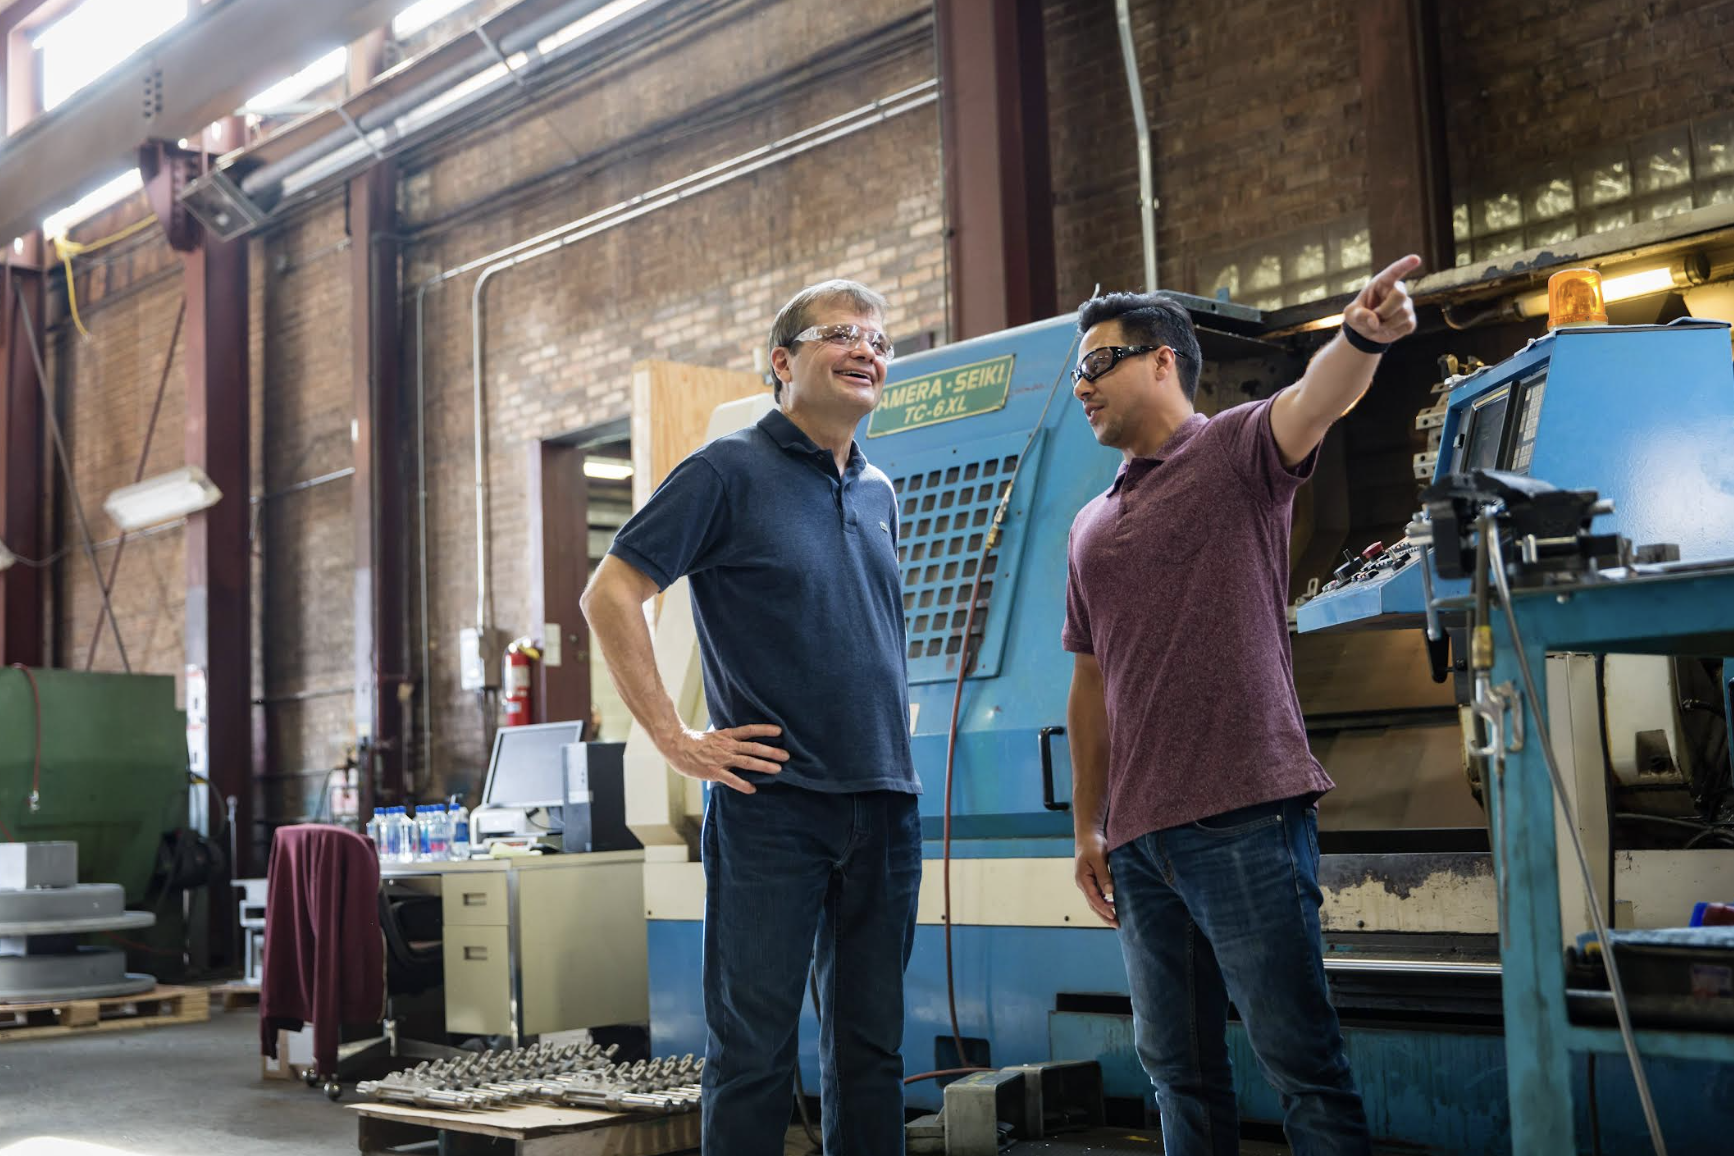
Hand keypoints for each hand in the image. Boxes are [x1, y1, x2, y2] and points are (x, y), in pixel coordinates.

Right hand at [657, 724, 787, 793]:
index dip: (764, 730)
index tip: (779, 731)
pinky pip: (731, 779)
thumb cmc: (694, 742)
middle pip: (753, 748)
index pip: (749, 730)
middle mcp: (727, 746)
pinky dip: (742, 784)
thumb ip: (726, 737)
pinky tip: (752, 789)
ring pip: (747, 762)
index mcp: (727, 735)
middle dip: (771, 751)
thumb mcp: (713, 735)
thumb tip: (738, 737)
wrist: (676, 746)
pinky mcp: (714, 771)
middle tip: (786, 755)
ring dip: (763, 766)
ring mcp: (721, 759)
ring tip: (778, 770)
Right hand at [1074, 832, 1117, 927]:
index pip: (1094, 899)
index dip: (1104, 909)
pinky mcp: (1092, 880)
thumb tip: (1110, 892)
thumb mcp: (1099, 859)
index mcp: (1082, 879)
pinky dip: (1105, 903)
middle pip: (1093, 904)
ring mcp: (1087, 882)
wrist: (1088, 835)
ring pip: (1096, 901)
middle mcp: (1083, 883)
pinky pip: (1099, 895)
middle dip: (1104, 916)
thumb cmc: (1093, 845)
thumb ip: (1104, 875)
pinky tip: (1114, 905)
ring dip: (1105, 911)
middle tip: (1117, 925)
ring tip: (1116, 920)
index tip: (1114, 917)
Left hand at [1344, 254, 1420, 347]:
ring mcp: (1406, 305)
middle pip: (1400, 296)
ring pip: (1403, 313)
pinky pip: (1406, 325)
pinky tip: (1387, 328)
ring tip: (1378, 324)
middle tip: (1375, 317)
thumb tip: (1375, 321)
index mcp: (1382, 283)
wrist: (1366, 331)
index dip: (1405, 264)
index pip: (1395, 271)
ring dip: (1386, 323)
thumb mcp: (1351, 315)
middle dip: (1385, 310)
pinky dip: (1393, 331)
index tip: (1416, 259)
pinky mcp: (1411, 320)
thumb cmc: (1359, 316)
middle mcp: (1397, 290)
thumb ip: (1359, 316)